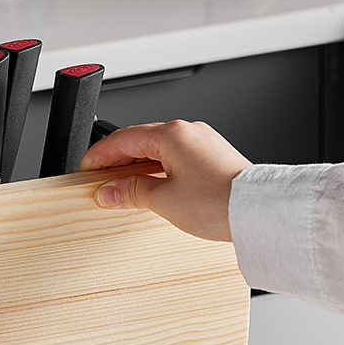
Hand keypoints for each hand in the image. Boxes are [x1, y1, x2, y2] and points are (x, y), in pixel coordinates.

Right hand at [78, 121, 250, 241]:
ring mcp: (202, 143)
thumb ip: (131, 192)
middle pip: (139, 141)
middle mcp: (188, 132)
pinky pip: (174, 158)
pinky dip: (156, 171)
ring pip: (157, 150)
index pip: (122, 139)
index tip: (85, 170)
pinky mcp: (211, 158)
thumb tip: (109, 191)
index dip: (99, 156)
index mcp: (172, 134)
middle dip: (116, 162)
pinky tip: (150, 188)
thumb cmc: (219, 202)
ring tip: (122, 190)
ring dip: (136, 168)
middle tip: (99, 183)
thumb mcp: (164, 200)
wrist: (258, 212)